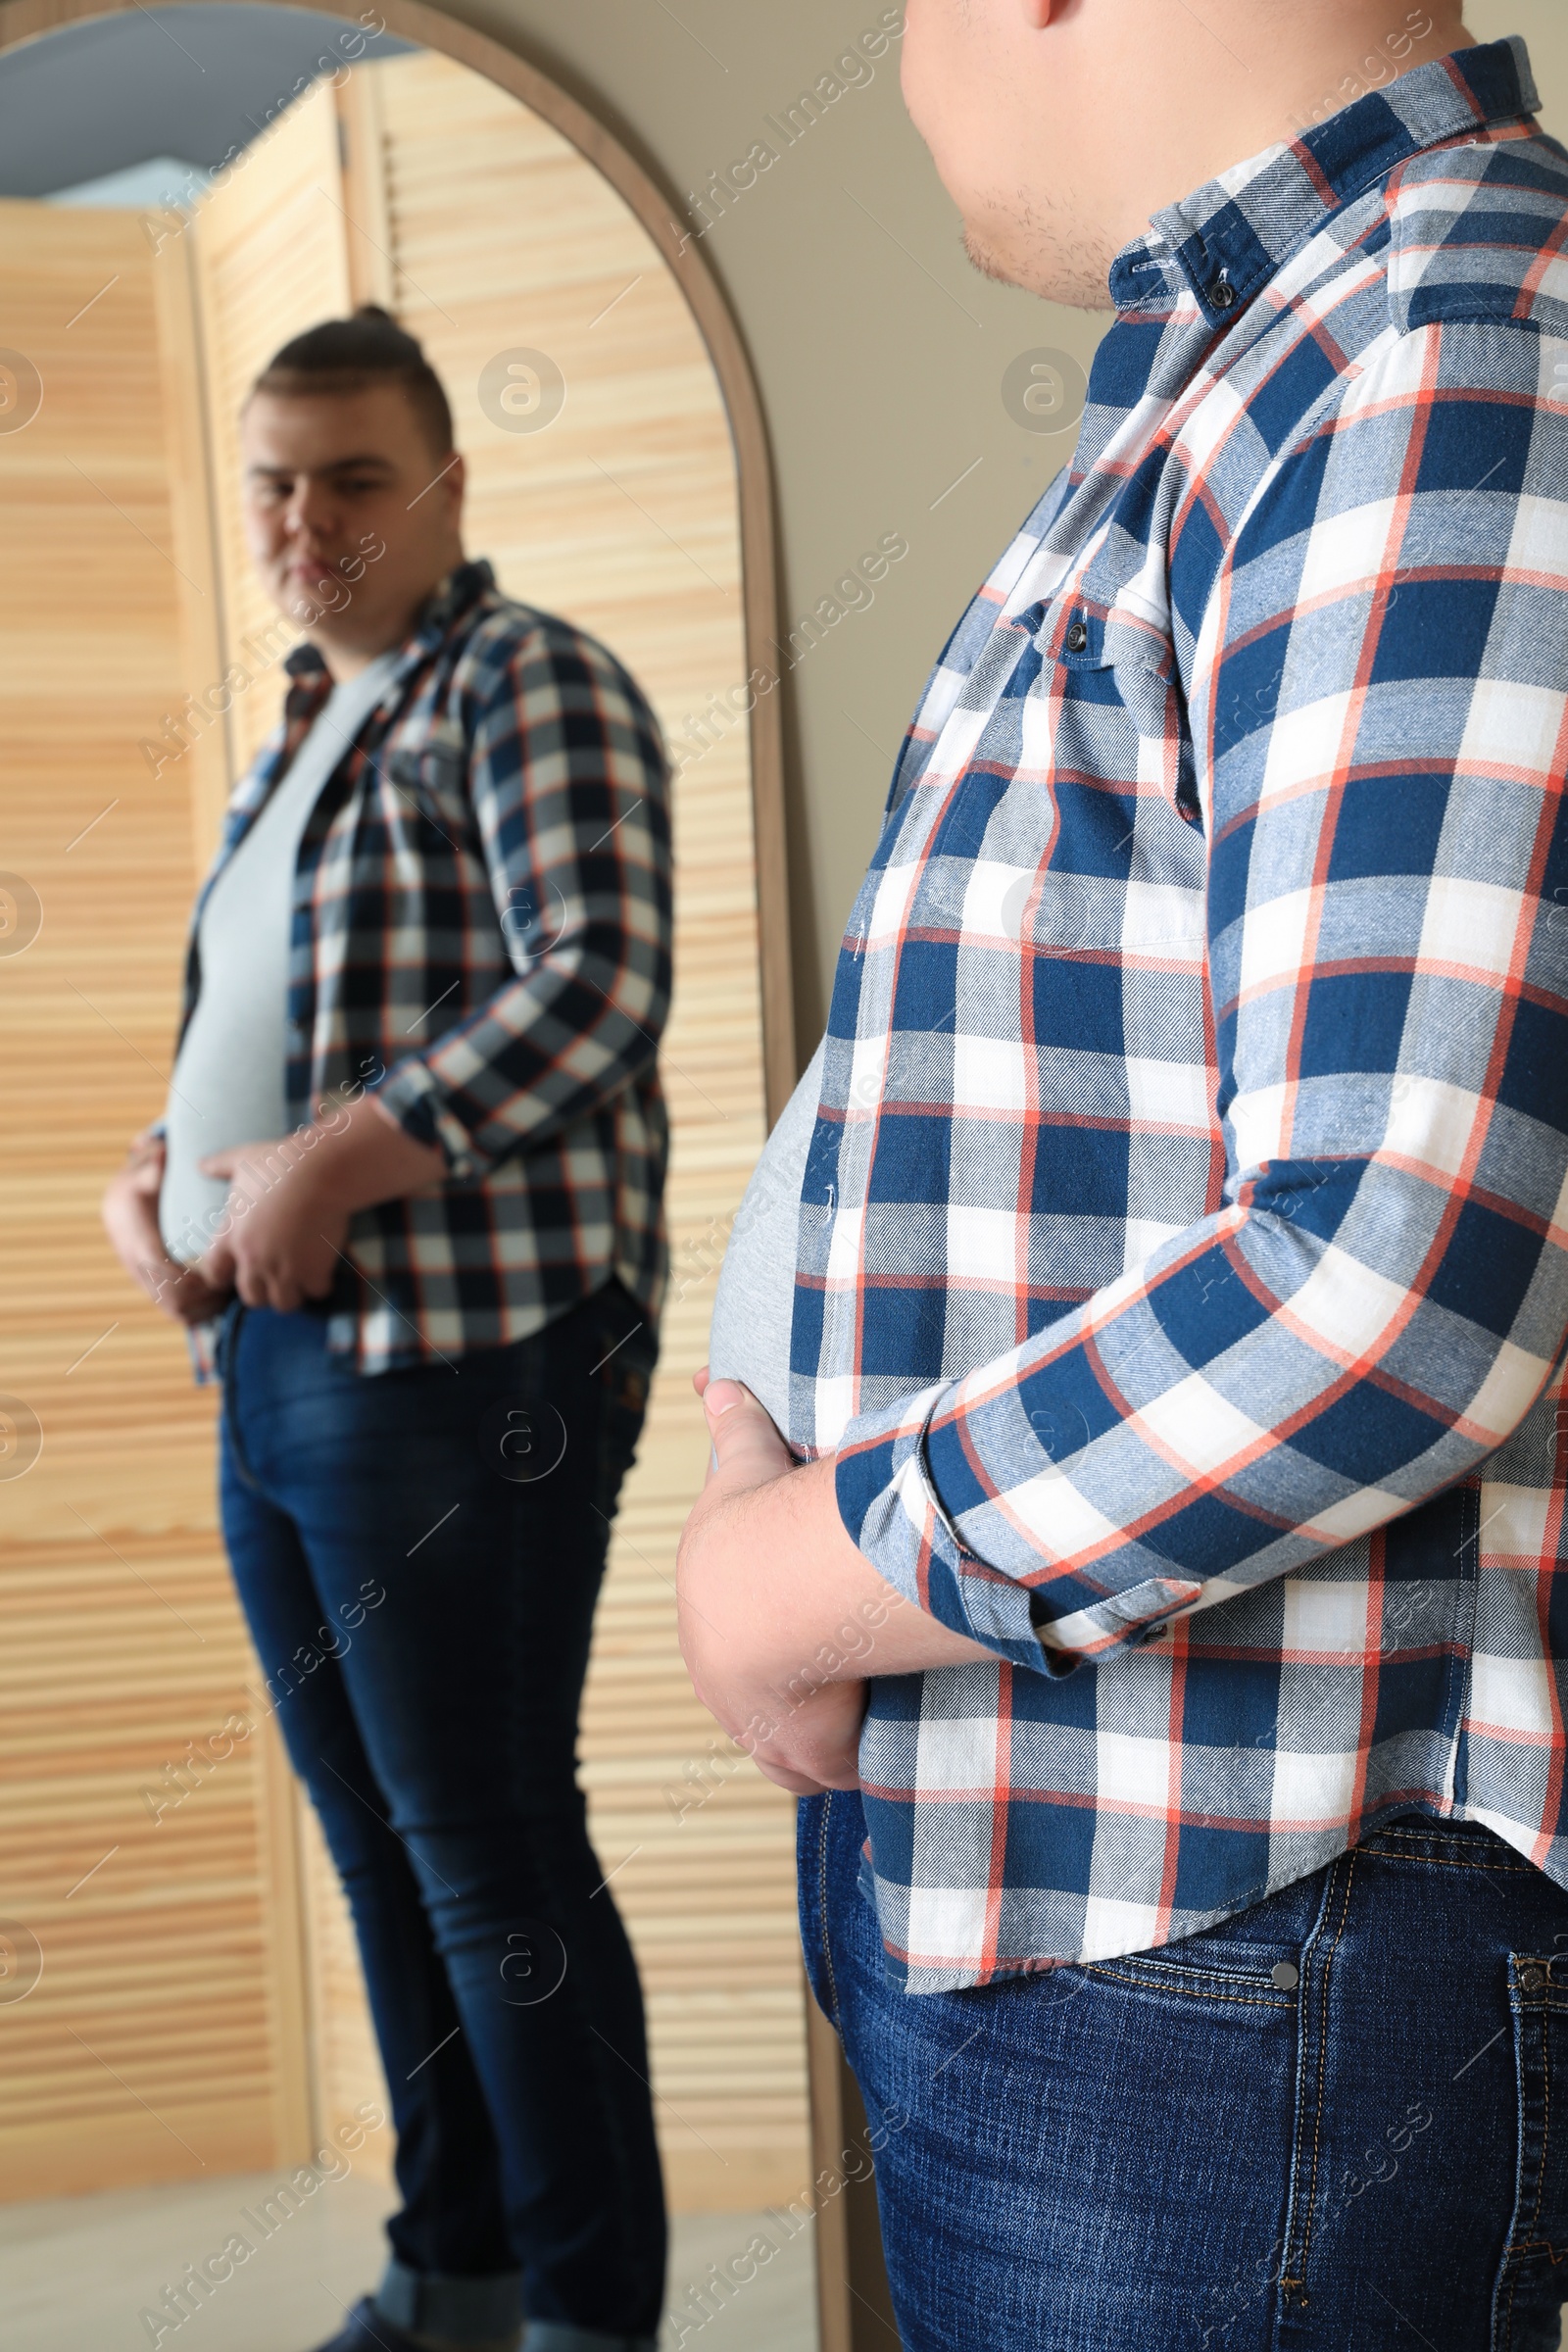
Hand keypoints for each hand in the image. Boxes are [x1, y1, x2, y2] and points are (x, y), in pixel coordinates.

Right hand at [100, 1131, 231, 1324]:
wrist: (118, 1207)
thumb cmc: (137, 1187)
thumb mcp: (141, 1173)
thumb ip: (152, 1165)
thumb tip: (160, 1156)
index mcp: (140, 1248)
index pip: (167, 1278)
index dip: (196, 1282)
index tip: (222, 1271)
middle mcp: (142, 1273)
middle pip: (176, 1304)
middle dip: (209, 1298)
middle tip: (237, 1280)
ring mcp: (148, 1286)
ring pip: (180, 1314)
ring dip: (209, 1308)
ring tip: (234, 1288)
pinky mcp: (157, 1292)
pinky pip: (180, 1314)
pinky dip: (203, 1312)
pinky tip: (223, 1296)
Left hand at [196, 1096, 445, 1313]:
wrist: (319, 1172)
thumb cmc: (280, 1163)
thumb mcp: (243, 1160)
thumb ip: (219, 1166)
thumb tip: (199, 1164)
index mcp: (231, 1236)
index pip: (214, 1274)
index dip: (225, 1276)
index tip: (236, 1272)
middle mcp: (253, 1259)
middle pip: (250, 1296)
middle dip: (262, 1291)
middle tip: (275, 1279)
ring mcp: (283, 1268)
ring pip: (283, 1303)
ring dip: (292, 1294)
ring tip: (301, 1282)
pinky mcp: (313, 1271)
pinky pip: (315, 1293)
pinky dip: (321, 1285)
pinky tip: (324, 1272)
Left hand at [676, 1372, 995, 1794]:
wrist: (769, 1598)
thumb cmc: (757, 1529)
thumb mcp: (743, 1468)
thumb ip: (733, 1426)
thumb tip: (710, 1377)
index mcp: (708, 1617)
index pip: (731, 1632)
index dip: (764, 1626)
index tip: (795, 1618)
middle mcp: (722, 1682)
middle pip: (758, 1693)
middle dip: (791, 1684)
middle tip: (839, 1666)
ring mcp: (761, 1727)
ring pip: (790, 1738)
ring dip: (823, 1727)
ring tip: (865, 1705)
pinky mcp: (803, 1758)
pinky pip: (827, 1769)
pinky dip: (850, 1761)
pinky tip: (878, 1748)